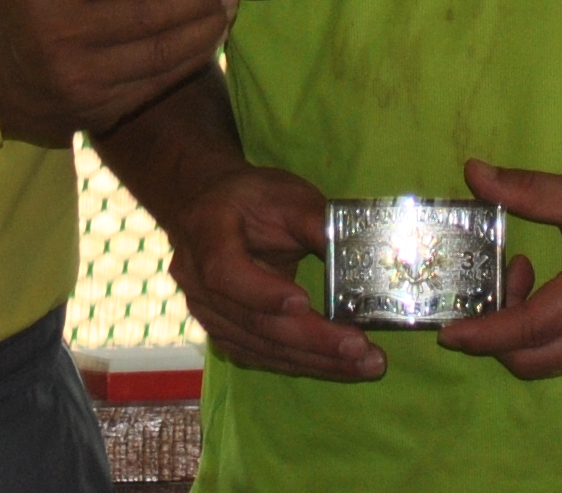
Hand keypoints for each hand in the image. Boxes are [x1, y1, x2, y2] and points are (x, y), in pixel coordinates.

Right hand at [0, 0, 236, 145]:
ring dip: (204, 31)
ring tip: (227, 12)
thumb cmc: (24, 14)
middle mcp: (66, 34)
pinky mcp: (96, 111)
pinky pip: (155, 85)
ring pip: (161, 54)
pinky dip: (187, 62)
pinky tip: (205, 44)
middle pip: (151, 13)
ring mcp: (82, 79)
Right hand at [168, 161, 385, 381]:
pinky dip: (301, 362)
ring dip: (315, 361)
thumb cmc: (251, 199)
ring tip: (364, 364)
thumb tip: (365, 255)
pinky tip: (338, 365)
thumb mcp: (286, 195)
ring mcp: (206, 312)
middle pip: (252, 321)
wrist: (209, 209)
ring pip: (260, 346)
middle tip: (361, 350)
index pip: (225, 272)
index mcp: (207, 233)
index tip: (303, 303)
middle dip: (311, 340)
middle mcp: (197, 280)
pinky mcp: (224, 331)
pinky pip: (262, 355)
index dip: (262, 293)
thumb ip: (319, 223)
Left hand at [431, 159, 561, 378]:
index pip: (531, 327)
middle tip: (488, 287)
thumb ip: (528, 189)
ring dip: (521, 336)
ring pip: (552, 362)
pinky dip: (545, 338)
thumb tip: (474, 173)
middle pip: (534, 359)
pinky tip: (546, 293)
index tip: (448, 331)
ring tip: (520, 279)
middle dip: (495, 337)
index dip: (485, 333)